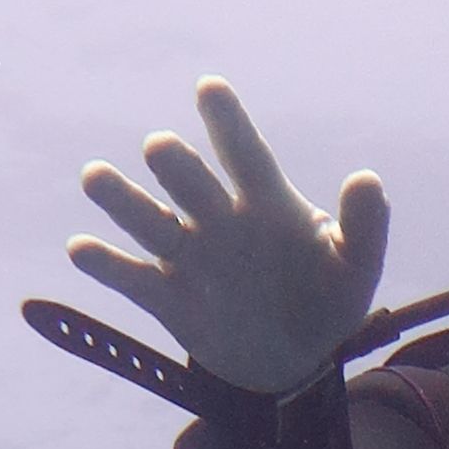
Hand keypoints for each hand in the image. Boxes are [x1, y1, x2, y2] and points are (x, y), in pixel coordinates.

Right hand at [70, 84, 388, 396]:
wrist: (293, 360)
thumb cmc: (326, 298)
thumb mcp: (355, 268)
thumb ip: (366, 227)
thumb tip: (368, 178)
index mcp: (265, 201)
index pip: (244, 153)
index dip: (227, 121)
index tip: (209, 88)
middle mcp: (218, 218)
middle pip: (189, 182)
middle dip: (175, 166)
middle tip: (160, 148)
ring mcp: (188, 255)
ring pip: (148, 219)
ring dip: (121, 198)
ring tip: (94, 176)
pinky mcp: (166, 296)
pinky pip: (131, 277)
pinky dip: (105, 264)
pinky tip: (81, 249)